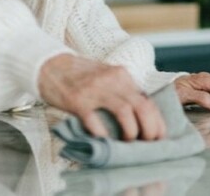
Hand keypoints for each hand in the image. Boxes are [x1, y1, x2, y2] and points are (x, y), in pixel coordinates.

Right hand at [38, 53, 166, 140]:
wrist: (49, 64)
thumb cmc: (78, 75)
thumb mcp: (106, 78)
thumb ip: (121, 93)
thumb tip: (139, 118)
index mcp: (122, 76)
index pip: (148, 101)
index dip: (158, 122)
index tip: (160, 137)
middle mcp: (112, 80)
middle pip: (142, 107)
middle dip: (150, 129)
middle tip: (149, 144)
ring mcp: (95, 90)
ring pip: (124, 112)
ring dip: (131, 132)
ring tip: (128, 143)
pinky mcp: (77, 100)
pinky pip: (95, 120)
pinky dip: (103, 134)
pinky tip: (104, 141)